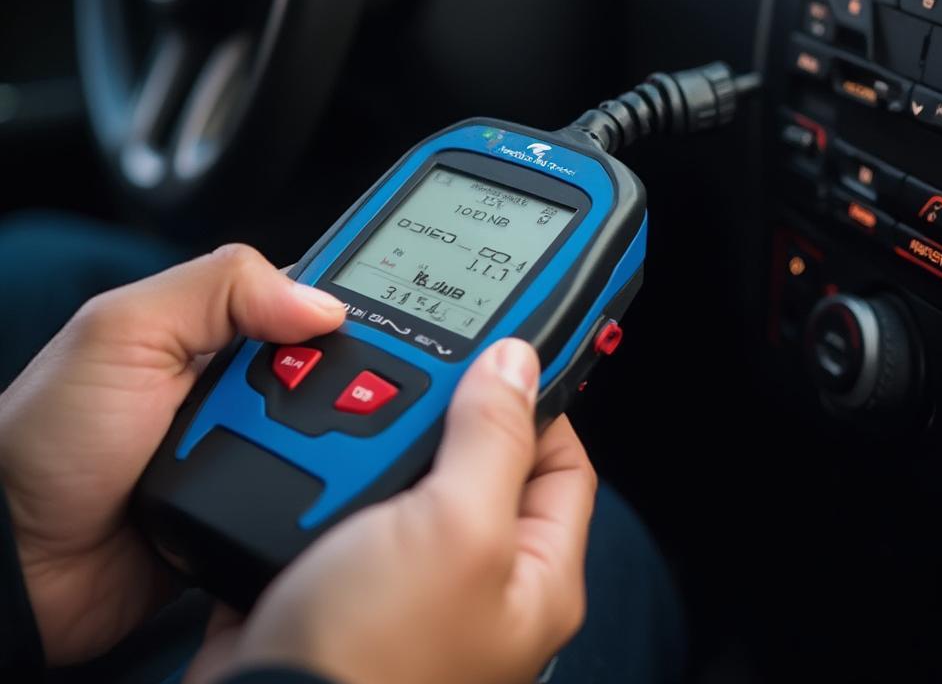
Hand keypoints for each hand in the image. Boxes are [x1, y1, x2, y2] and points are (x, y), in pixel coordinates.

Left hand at [0, 244, 346, 664]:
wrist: (18, 568)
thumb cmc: (47, 441)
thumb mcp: (125, 331)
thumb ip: (219, 289)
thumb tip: (323, 303)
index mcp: (217, 328)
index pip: (309, 297)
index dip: (351, 302)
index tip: (397, 314)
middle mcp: (242, 385)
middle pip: (338, 369)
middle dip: (347, 384)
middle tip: (315, 402)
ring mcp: (252, 449)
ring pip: (338, 436)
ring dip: (338, 446)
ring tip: (306, 454)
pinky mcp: (257, 507)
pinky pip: (317, 495)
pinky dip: (329, 496)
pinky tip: (329, 495)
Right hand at [187, 338, 596, 683]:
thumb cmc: (373, 659)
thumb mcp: (456, 527)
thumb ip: (493, 439)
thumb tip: (517, 362)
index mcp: (535, 575)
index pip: (562, 463)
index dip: (537, 402)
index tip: (496, 352)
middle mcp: (479, 576)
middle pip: (483, 461)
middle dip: (445, 415)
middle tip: (411, 376)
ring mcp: (411, 577)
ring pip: (409, 473)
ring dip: (380, 438)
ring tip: (352, 410)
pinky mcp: (347, 575)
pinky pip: (353, 498)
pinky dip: (335, 467)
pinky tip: (315, 447)